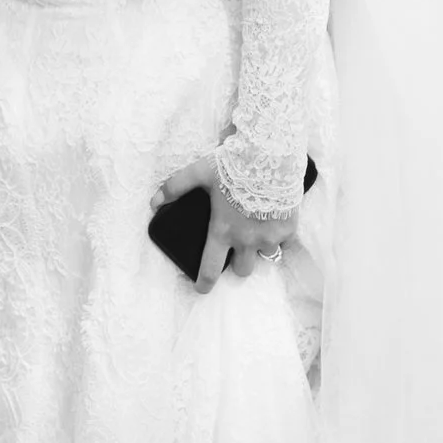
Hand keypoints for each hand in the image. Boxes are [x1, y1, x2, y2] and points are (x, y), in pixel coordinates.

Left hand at [162, 163, 292, 293]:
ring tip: (258, 230)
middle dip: (238, 262)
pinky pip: (284, 242)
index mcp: (222, 230)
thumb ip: (175, 187)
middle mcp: (246, 239)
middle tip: (237, 246)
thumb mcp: (199, 172)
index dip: (204, 283)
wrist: (269, 153)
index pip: (211, 268)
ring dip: (260, 248)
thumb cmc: (233, 164)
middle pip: (242, 270)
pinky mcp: (288, 228)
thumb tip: (153, 202)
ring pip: (265, 257)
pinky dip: (279, 236)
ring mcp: (269, 236)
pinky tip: (274, 221)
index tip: (201, 289)